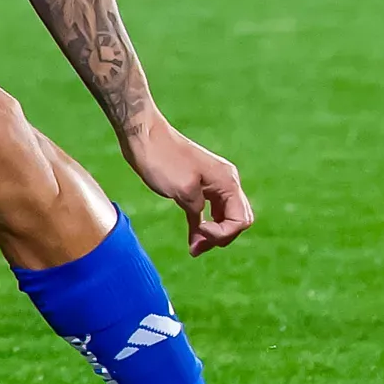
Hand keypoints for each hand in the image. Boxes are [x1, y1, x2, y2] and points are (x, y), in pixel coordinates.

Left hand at [120, 124, 253, 255]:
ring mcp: (212, 183)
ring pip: (224, 217)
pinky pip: (209, 211)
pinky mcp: (197, 185)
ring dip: (212, 234)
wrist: (143, 135)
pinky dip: (203, 226)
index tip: (199, 230)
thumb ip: (198, 211)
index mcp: (227, 182)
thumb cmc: (162, 159)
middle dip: (221, 237)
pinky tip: (193, 239)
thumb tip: (201, 229)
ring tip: (194, 248)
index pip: (241, 220)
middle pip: (237, 220)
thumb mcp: (183, 191)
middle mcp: (225, 182)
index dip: (222, 233)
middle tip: (197, 247)